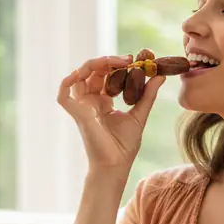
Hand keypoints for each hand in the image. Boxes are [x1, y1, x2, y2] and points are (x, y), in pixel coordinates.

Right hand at [58, 55, 165, 171]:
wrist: (115, 165)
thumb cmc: (124, 146)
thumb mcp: (140, 115)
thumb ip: (148, 95)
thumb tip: (160, 75)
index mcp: (103, 101)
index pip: (107, 74)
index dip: (119, 63)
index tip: (137, 58)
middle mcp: (91, 101)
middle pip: (94, 71)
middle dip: (110, 60)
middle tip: (128, 58)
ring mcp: (82, 106)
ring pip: (79, 76)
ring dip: (94, 64)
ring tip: (115, 62)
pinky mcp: (77, 114)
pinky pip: (63, 94)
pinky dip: (67, 81)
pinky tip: (81, 73)